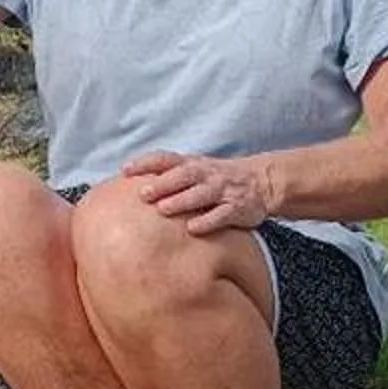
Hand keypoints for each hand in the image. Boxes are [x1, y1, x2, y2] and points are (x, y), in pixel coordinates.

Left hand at [123, 149, 275, 233]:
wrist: (262, 182)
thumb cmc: (217, 179)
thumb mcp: (195, 170)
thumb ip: (168, 175)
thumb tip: (131, 187)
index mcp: (192, 164)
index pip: (166, 159)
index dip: (146, 163)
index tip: (125, 171)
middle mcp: (206, 175)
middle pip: (183, 175)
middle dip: (163, 184)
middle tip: (143, 194)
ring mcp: (223, 191)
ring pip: (201, 194)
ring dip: (182, 201)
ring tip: (163, 209)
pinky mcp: (237, 208)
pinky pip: (222, 215)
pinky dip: (208, 221)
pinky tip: (192, 229)